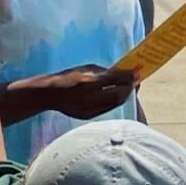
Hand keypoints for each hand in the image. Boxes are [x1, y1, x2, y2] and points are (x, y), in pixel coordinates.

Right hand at [7, 64, 137, 119]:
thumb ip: (104, 71)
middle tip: (136, 82)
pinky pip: (107, 109)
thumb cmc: (68, 77)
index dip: (128, 77)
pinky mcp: (88, 116)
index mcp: (87, 82)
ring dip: (124, 96)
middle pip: (117, 95)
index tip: (136, 73)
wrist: (49, 94)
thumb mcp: (86, 68)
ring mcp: (88, 108)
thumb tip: (124, 72)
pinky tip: (119, 96)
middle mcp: (88, 97)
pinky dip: (115, 102)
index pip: (114, 80)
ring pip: (114, 104)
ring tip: (129, 89)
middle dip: (129, 89)